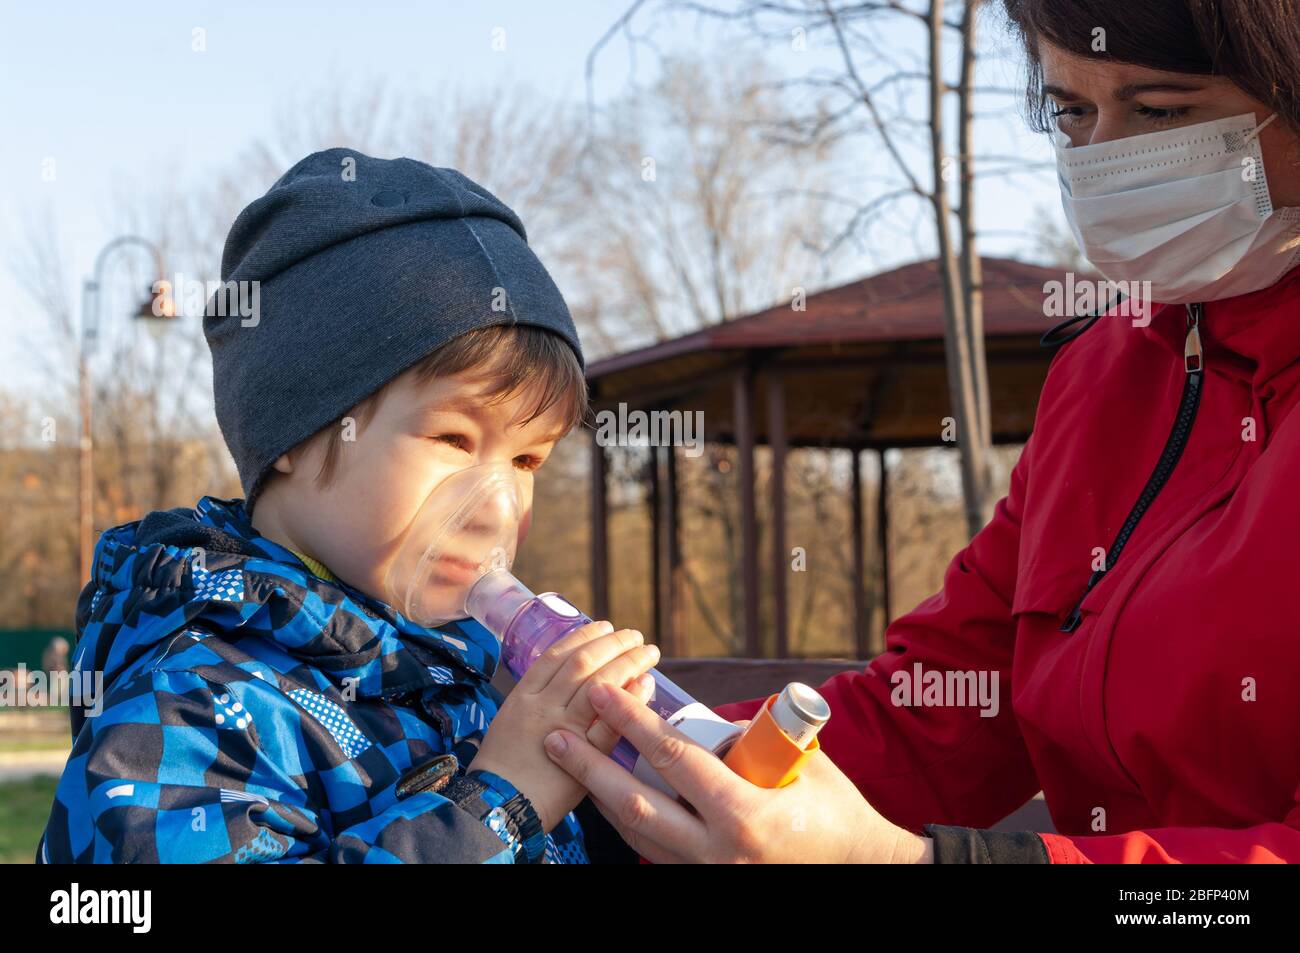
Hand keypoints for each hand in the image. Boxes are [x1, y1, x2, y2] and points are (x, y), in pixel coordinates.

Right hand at [470, 621, 658, 832]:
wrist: (497, 808)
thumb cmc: (502, 769)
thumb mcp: (510, 722)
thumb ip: (537, 701)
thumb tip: (565, 682)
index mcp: (523, 697)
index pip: (556, 655)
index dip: (583, 637)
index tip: (605, 626)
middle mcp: (542, 707)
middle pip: (582, 663)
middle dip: (612, 644)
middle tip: (634, 635)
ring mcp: (562, 730)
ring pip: (598, 685)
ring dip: (627, 663)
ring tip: (647, 652)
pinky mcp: (582, 757)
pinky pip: (609, 723)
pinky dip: (630, 701)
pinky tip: (645, 685)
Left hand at [543, 680, 933, 863]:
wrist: (857, 868)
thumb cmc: (835, 809)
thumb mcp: (802, 762)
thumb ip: (756, 737)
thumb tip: (712, 715)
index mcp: (743, 813)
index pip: (674, 759)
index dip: (632, 723)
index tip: (603, 691)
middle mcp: (717, 850)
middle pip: (636, 802)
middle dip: (590, 766)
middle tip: (555, 735)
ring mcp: (706, 873)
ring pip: (636, 833)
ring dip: (599, 795)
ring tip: (570, 760)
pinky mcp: (703, 882)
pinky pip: (652, 851)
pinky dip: (627, 823)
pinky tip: (608, 798)